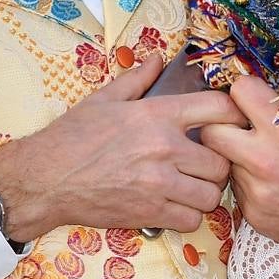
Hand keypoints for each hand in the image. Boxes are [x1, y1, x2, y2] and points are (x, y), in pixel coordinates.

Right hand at [0, 60, 245, 241]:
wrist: (46, 178)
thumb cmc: (72, 136)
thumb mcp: (104, 99)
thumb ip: (137, 79)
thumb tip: (158, 58)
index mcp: (156, 115)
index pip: (218, 109)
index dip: (232, 115)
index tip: (229, 122)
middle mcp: (164, 148)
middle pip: (222, 160)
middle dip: (217, 162)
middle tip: (202, 161)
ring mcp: (159, 184)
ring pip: (211, 194)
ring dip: (204, 191)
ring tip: (189, 185)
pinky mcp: (151, 214)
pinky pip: (192, 220)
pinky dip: (187, 215)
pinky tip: (173, 205)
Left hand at [200, 75, 278, 278]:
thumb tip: (256, 92)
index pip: (239, 91)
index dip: (244, 93)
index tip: (251, 100)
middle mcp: (263, 159)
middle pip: (210, 130)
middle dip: (222, 127)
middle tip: (239, 130)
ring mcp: (255, 190)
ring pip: (222, 161)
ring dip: (234, 156)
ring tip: (260, 160)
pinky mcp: (251, 213)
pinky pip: (235, 188)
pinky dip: (246, 182)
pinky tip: (269, 185)